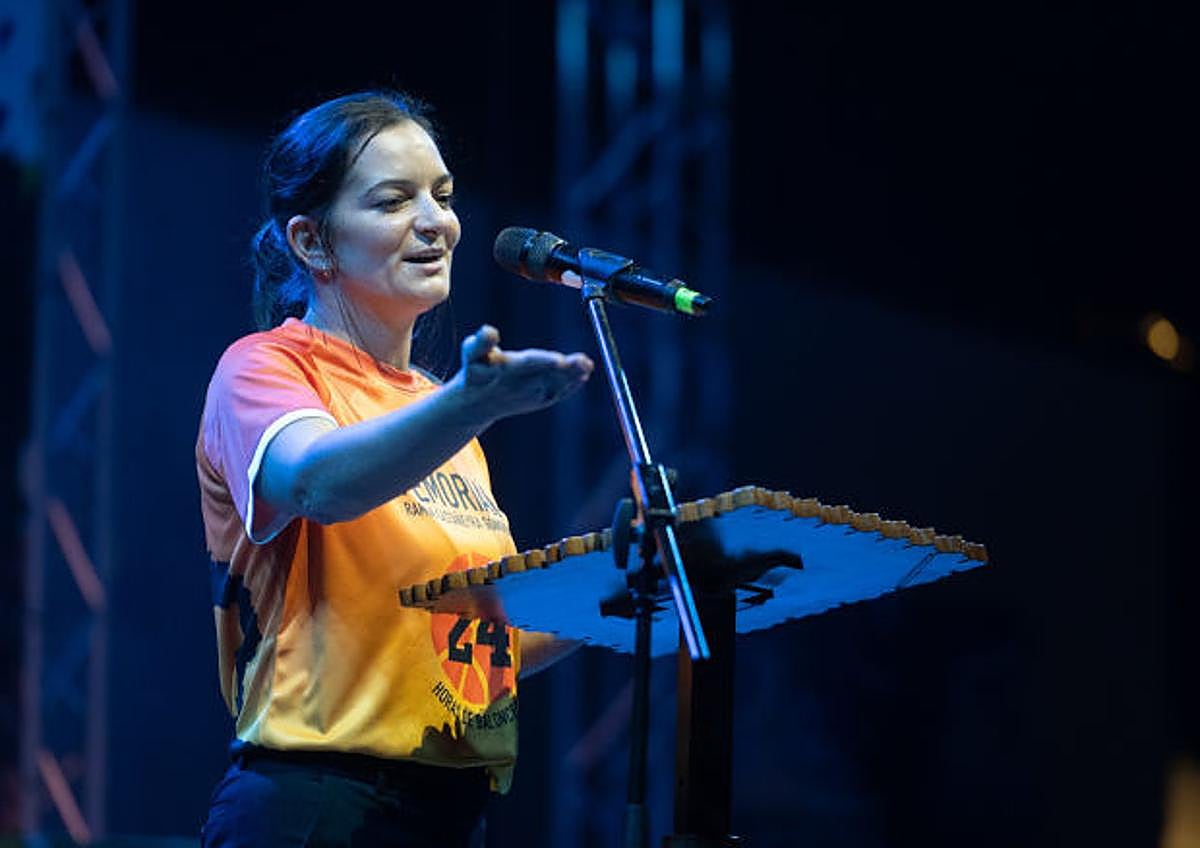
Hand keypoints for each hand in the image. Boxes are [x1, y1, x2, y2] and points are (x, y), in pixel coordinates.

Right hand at [457, 325, 593, 420]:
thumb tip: (488, 330)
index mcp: (505, 371)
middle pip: (547, 375)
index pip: (527, 364)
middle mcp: (521, 385)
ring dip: (573, 376)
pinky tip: (584, 375)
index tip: (558, 359)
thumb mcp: (470, 354)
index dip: (543, 361)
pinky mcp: (539, 400)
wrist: (476, 405)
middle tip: (585, 362)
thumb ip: (481, 342)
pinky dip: (572, 385)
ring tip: (588, 366)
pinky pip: (558, 393)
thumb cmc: (474, 372)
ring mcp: (532, 395)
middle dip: (567, 369)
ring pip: (556, 385)